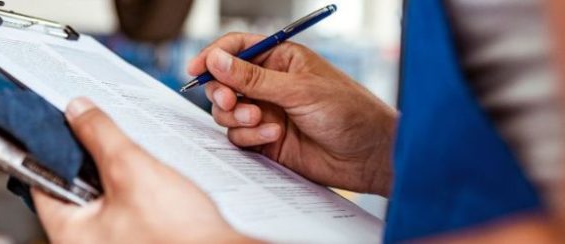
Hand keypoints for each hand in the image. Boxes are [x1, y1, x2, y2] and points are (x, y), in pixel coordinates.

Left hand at [31, 97, 255, 242]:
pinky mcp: (134, 242)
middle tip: (100, 136)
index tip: (58, 126)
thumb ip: (99, 135)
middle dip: (87, 160)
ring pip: (99, 199)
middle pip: (71, 190)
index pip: (42, 184)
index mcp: (70, 236)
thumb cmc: (179, 235)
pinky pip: (121, 211)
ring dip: (112, 175)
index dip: (49, 150)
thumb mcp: (131, 169)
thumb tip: (76, 111)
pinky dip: (129, 191)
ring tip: (129, 160)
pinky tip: (147, 182)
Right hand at [187, 33, 397, 195]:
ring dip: (236, 117)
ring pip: (227, 112)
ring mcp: (266, 112)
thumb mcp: (299, 89)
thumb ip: (253, 77)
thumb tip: (217, 59)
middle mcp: (269, 84)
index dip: (214, 56)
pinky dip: (249, 136)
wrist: (368, 155)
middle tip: (229, 100)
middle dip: (222, 91)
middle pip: (224, 81)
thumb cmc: (348, 112)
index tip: (197, 68)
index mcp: (281, 59)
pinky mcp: (265, 140)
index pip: (237, 48)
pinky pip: (238, 136)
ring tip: (259, 121)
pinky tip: (273, 137)